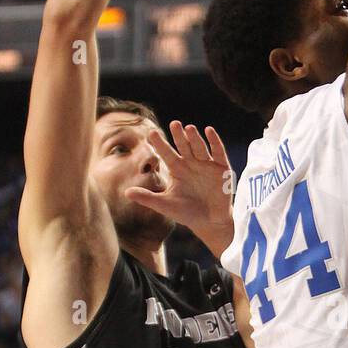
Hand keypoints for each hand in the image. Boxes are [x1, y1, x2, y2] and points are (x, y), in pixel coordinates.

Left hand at [125, 122, 235, 257]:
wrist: (210, 223)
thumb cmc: (187, 213)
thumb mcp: (165, 205)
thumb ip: (147, 198)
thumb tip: (126, 192)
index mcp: (177, 169)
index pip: (166, 153)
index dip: (160, 144)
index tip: (151, 134)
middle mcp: (191, 164)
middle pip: (183, 146)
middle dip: (179, 136)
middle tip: (174, 124)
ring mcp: (207, 165)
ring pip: (199, 147)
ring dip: (194, 138)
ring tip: (188, 128)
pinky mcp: (222, 168)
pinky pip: (218, 152)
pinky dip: (214, 141)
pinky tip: (209, 131)